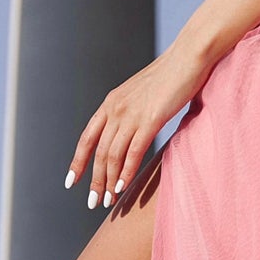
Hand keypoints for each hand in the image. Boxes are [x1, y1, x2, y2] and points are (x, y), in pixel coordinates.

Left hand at [65, 43, 211, 209]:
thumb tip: (134, 127)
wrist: (188, 57)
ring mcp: (131, 114)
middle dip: (94, 180)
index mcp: (111, 102)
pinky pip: (133, 152)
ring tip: (108, 201)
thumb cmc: (172, 74)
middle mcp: (115, 109)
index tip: (72, 182)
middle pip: (98, 152)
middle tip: (93, 202)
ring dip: (108, 181)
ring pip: (112, 155)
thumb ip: (134, 109)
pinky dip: (126, 172)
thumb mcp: (143, 92)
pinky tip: (123, 187)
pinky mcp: (151, 119)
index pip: (87, 138)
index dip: (78, 162)